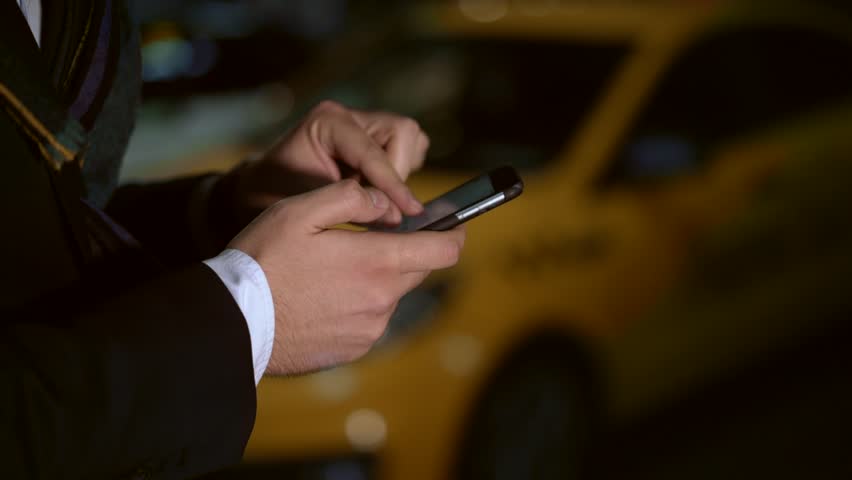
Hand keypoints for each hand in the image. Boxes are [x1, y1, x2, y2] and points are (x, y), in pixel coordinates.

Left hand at [215, 101, 429, 238]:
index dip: (394, 184)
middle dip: (397, 175)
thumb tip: (397, 217)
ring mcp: (365, 124)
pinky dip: (399, 175)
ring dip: (400, 175)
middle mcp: (350, 116)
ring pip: (411, 140)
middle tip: (382, 207)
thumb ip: (350, 206)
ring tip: (374, 200)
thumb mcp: (306, 203)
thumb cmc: (274, 196)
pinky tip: (376, 193)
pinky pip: (407, 152)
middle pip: (402, 133)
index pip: (373, 151)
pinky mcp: (377, 139)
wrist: (261, 191)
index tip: (411, 212)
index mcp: (328, 121)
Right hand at [229, 179, 464, 374]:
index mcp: (376, 262)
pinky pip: (371, 319)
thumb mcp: (299, 211)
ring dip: (377, 279)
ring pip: (391, 294)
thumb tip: (385, 201)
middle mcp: (382, 300)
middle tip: (374, 238)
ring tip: (333, 271)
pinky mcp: (354, 349)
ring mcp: (369, 329)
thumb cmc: (263, 260)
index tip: (454, 225)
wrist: (233, 322)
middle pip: (417, 271)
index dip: (454, 234)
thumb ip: (351, 197)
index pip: (442, 250)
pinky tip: (325, 297)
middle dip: (406, 252)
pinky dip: (360, 304)